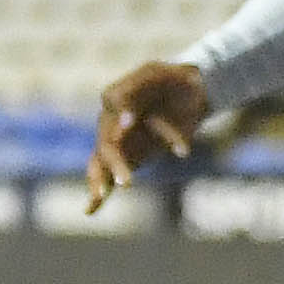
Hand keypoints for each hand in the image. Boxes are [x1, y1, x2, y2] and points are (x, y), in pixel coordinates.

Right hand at [87, 58, 214, 210]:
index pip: (114, 101)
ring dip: (101, 179)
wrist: (193, 93)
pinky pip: (108, 175)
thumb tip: (123, 122)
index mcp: (118, 94)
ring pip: (101, 161)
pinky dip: (99, 194)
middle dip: (115, 162)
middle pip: (107, 142)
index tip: (129, 122)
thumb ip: (137, 89)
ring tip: (100, 197)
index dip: (122, 112)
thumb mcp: (160, 73)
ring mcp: (117, 140)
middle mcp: (112, 119)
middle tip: (126, 182)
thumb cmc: (176, 80)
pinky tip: (90, 210)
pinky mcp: (128, 156)